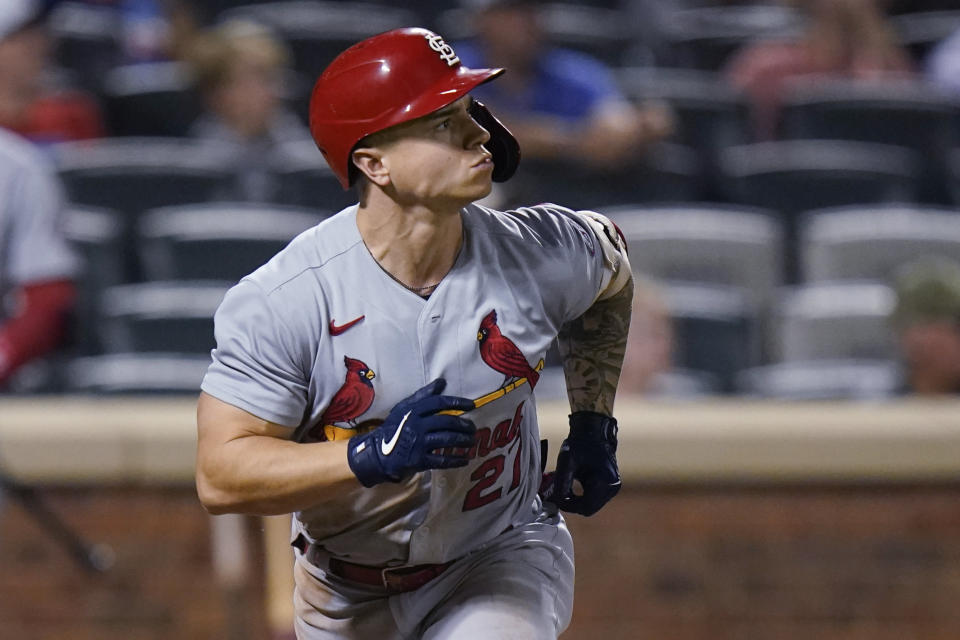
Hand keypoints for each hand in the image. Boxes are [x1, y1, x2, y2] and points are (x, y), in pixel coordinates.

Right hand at [347, 379, 475, 486]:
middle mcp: (416, 425)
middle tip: (473, 428)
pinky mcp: (418, 460)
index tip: (472, 405)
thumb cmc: (394, 428)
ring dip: (463, 441)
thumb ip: (423, 395)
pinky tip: (465, 460)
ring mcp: (417, 443)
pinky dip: (456, 460)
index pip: (439, 403)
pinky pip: (441, 460)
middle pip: (446, 422)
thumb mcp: (404, 408)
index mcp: (413, 410)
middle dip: (464, 425)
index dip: (457, 402)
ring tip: (472, 442)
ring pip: (447, 440)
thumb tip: (442, 382)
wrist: (377, 453)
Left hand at [550, 412, 620, 515]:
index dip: (569, 506)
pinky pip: (594, 498)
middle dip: (572, 505)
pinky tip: (572, 486)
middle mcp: (612, 488)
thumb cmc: (580, 444)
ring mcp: (612, 488)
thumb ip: (561, 482)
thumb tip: (556, 501)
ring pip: (591, 504)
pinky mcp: (609, 485)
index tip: (556, 499)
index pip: (585, 507)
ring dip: (577, 501)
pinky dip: (582, 496)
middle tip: (558, 495)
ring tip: (564, 489)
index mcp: (604, 483)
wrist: (594, 431)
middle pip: (588, 508)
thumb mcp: (567, 462)